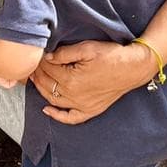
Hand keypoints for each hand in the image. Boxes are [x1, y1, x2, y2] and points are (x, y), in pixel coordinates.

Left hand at [30, 40, 154, 124]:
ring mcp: (82, 105)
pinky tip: (47, 109)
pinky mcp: (90, 110)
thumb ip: (64, 53)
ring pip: (53, 100)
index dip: (41, 61)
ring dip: (41, 89)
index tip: (37, 55)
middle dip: (38, 74)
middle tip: (33, 65)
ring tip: (35, 79)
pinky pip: (70, 118)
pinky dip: (57, 116)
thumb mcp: (86, 48)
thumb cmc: (112, 56)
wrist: (133, 68)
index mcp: (71, 79)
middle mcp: (74, 96)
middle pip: (48, 85)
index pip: (48, 69)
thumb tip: (47, 57)